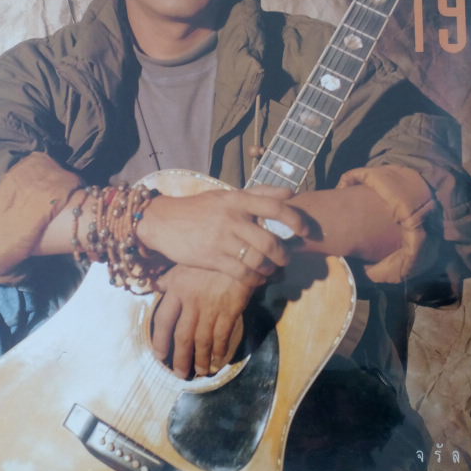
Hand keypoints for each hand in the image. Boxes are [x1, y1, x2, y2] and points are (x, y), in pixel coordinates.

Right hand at [137, 185, 306, 285]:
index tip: (306, 230)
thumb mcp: (227, 195)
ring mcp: (222, 239)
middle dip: (284, 255)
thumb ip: (259, 193)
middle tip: (287, 259)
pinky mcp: (212, 258)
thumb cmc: (200, 208)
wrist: (163, 221)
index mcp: (238, 200)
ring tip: (272, 270)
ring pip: (258, 260)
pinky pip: (242, 273)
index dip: (296, 220)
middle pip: (270, 241)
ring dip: (270, 269)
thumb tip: (291, 192)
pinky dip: (255, 279)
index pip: (275, 207)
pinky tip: (257, 278)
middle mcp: (232, 218)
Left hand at [151, 265, 252, 378]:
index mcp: (177, 289)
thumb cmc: (210, 258)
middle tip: (180, 373)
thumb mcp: (185, 262)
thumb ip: (171, 278)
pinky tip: (219, 360)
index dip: (160, 340)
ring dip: (201, 359)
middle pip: (182, 337)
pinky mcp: (230, 310)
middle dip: (180, 358)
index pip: (163, 320)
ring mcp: (211, 307)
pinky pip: (222, 335)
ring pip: (202, 340)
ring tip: (200, 372)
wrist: (238, 251)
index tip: (160, 355)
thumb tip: (157, 285)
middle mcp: (191, 302)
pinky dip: (220, 350)